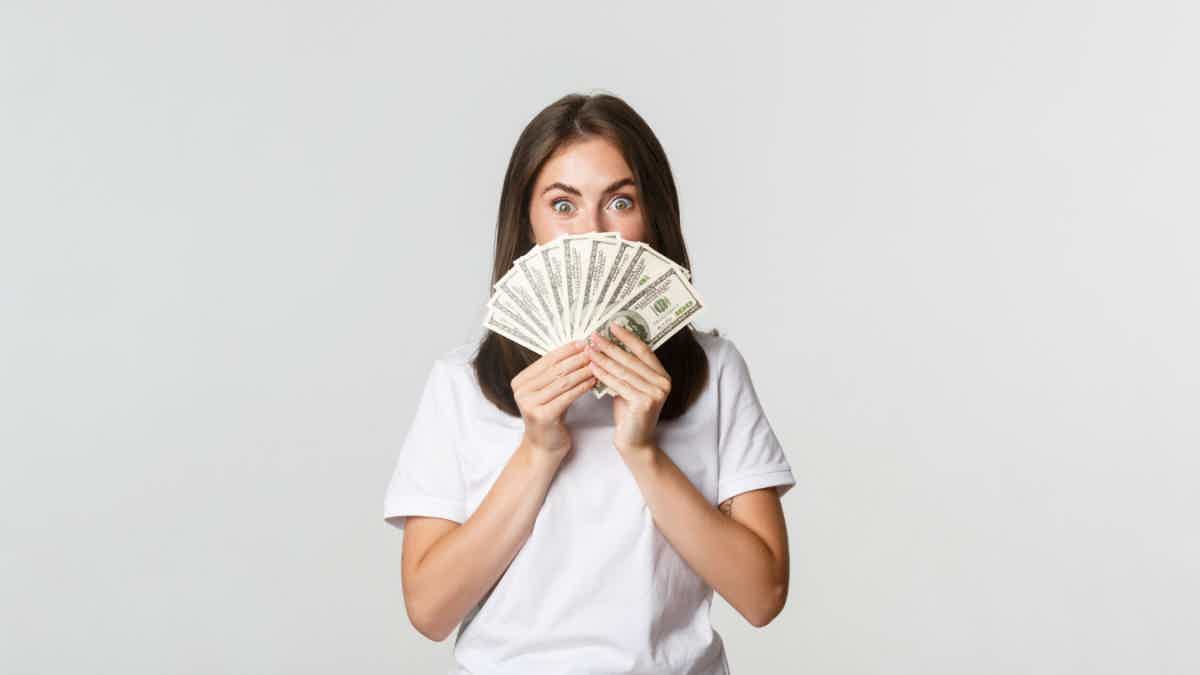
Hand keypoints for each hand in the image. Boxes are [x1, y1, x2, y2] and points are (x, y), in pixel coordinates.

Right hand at [512, 340, 595, 455]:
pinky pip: (567, 396)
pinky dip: (582, 387)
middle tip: (594, 351)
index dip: (567, 349)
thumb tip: (578, 348)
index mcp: (520, 381)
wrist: (544, 447)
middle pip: (555, 370)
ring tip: (597, 365)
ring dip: (582, 372)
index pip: (547, 360)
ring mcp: (529, 404)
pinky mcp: (542, 416)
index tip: (583, 342)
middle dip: (577, 359)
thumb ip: (555, 373)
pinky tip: (593, 381)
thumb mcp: (548, 392)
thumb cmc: (550, 416)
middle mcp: (521, 391)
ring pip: (562, 382)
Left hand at [585, 323, 670, 455]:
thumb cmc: (629, 414)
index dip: (628, 337)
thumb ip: (626, 370)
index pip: (644, 350)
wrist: (634, 443)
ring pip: (623, 371)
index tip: (612, 325)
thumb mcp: (630, 387)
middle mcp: (663, 383)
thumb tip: (608, 345)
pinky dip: (604, 375)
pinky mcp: (645, 402)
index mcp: (662, 375)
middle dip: (610, 346)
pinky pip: (619, 384)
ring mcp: (656, 393)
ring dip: (604, 358)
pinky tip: (592, 367)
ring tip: (588, 349)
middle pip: (631, 359)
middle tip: (594, 336)